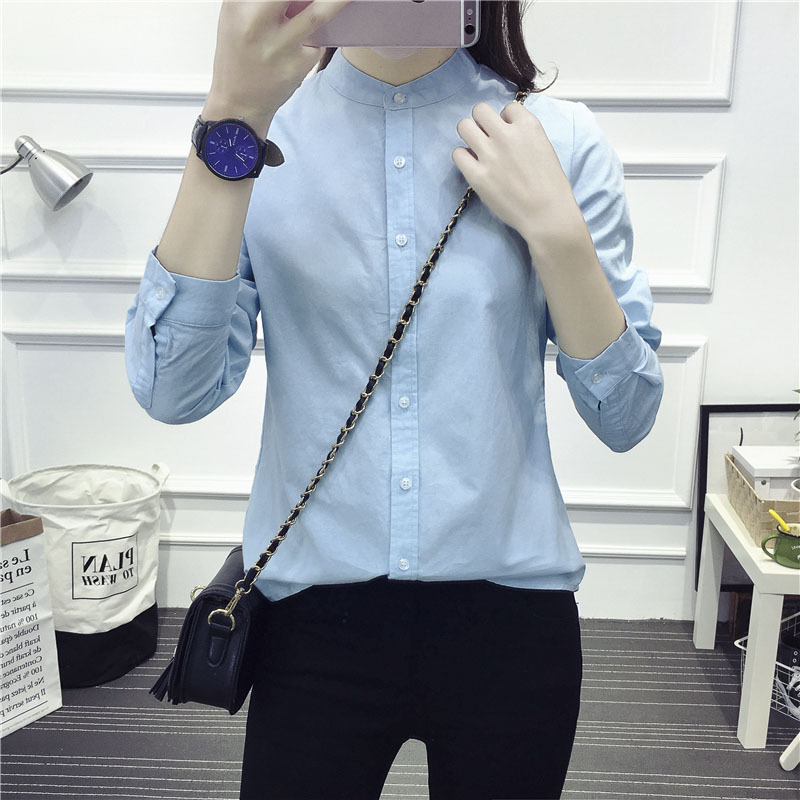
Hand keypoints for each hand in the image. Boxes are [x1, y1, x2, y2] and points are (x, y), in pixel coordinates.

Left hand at [452, 101, 582, 245]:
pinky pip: (457, 154)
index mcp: (528, 126)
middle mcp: (506, 136)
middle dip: (482, 122)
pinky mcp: (477, 175)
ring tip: (477, 149)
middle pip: (480, 110)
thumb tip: (504, 129)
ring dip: (469, 135)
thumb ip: (524, 134)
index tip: (509, 135)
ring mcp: (490, 155)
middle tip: (486, 137)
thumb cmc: (550, 185)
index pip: (507, 108)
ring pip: (464, 126)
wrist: (546, 214)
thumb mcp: (544, 147)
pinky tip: (473, 165)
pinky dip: (463, 157)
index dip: (506, 121)